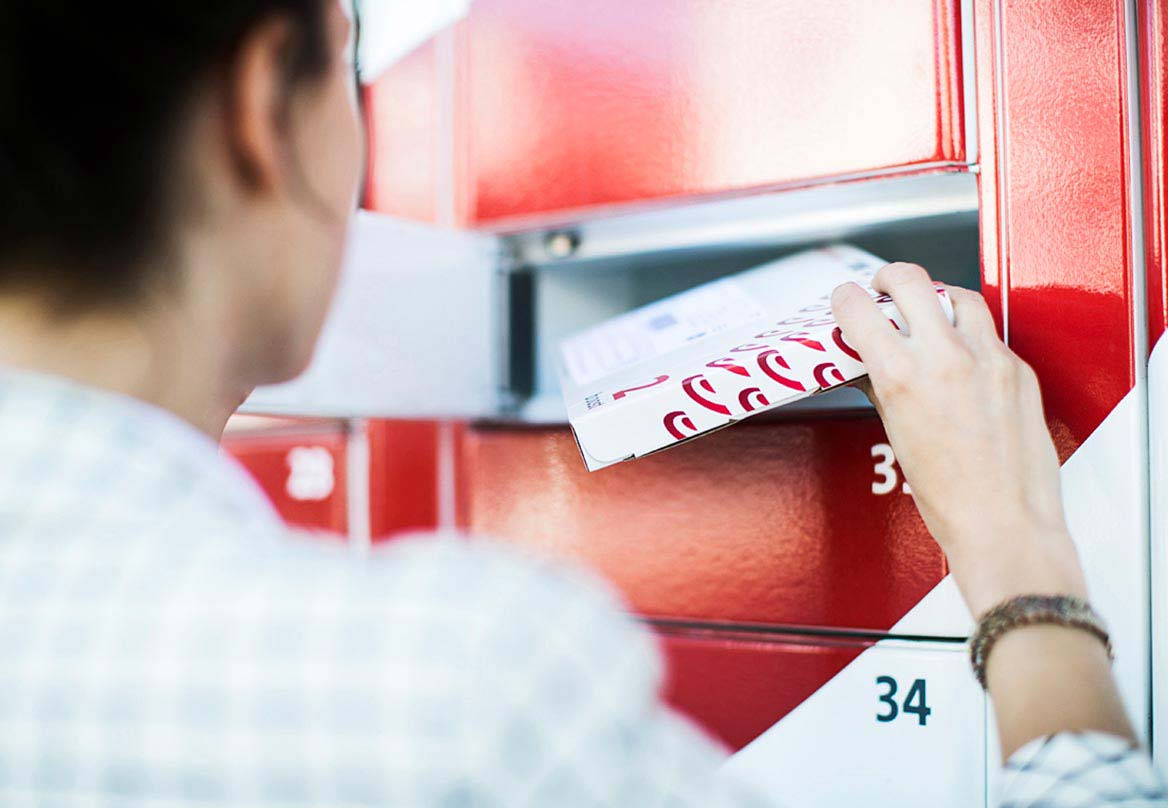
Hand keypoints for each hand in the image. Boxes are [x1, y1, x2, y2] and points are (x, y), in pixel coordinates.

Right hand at [830, 263, 1086, 616]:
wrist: (1004, 522)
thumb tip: (870, 364)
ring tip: (928, 314)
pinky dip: (970, 336)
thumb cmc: (949, 496)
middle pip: (911, 281)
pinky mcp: (1018, 369)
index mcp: (904, 377)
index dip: (846, 299)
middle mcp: (947, 358)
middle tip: (882, 288)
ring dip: (936, 299)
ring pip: (958, 296)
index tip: (846, 300)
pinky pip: (990, 333)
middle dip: (888, 278)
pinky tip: (962, 357)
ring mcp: (989, 359)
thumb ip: (882, 387)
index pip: (861, 310)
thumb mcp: (896, 435)